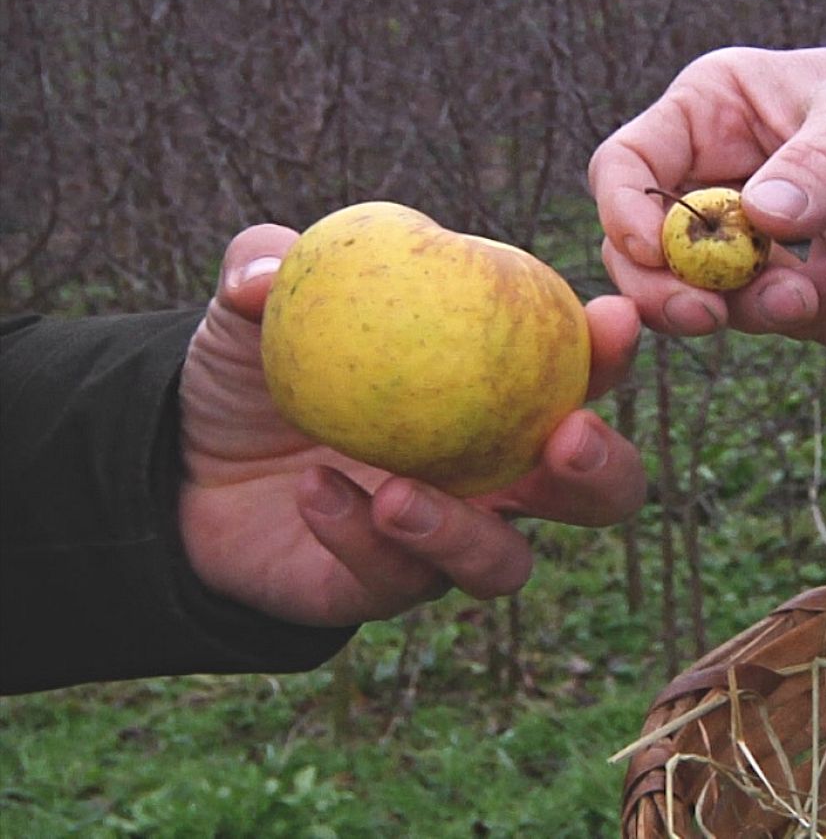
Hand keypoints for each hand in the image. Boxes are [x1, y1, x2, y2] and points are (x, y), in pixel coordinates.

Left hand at [176, 224, 646, 626]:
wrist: (182, 469)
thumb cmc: (255, 372)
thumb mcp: (253, 304)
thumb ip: (263, 266)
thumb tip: (268, 274)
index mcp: (499, 393)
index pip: (582, 372)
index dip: (612, 351)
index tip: (611, 319)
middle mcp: (496, 476)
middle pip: (599, 493)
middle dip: (604, 470)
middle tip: (567, 439)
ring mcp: (448, 540)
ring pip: (505, 564)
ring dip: (465, 534)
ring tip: (397, 494)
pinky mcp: (387, 590)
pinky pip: (396, 579)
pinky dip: (359, 538)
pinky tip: (314, 493)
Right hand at [589, 46, 825, 345]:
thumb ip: (822, 161)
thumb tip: (757, 216)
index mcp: (715, 115)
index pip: (628, 167)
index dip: (626, 213)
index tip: (656, 252)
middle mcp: (721, 183)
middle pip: (644, 253)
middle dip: (668, 290)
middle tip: (708, 315)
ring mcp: (758, 248)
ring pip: (706, 301)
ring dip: (756, 307)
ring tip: (817, 291)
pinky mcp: (800, 296)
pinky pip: (779, 324)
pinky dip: (814, 314)